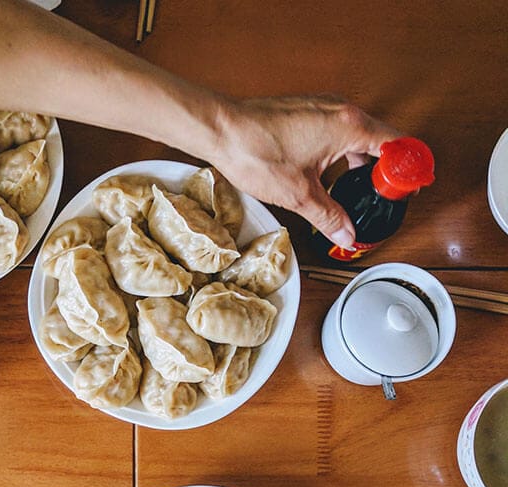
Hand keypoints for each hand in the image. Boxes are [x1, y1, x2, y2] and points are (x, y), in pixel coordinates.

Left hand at [211, 95, 400, 245]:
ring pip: (358, 136)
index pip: (396, 145)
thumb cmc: (256, 152)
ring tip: (356, 192)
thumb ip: (329, 217)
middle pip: (380, 140)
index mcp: (349, 126)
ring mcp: (323, 108)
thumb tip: (347, 236)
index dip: (406, 170)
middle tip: (382, 198)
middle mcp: (341, 110)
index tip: (408, 191)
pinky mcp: (307, 112)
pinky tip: (329, 176)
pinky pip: (338, 131)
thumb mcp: (299, 195)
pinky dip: (342, 153)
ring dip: (361, 163)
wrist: (221, 130)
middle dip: (384, 171)